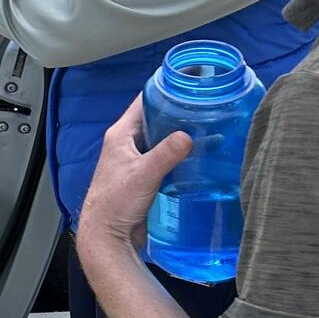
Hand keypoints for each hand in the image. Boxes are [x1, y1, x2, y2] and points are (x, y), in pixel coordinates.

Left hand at [78, 97, 191, 258]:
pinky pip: (165, 158)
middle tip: (207, 107)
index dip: (163, 90)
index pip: (143, 102)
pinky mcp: (145, 176)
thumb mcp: (144, 174)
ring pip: (162, 139)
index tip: (188, 83)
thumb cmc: (116, 203)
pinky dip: (180, 154)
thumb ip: (165, 154)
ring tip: (210, 128)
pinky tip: (200, 156)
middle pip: (156, 119)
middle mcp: (127, 144)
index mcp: (120, 135)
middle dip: (178, 113)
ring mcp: (136, 160)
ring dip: (181, 135)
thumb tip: (187, 136)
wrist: (108, 235)